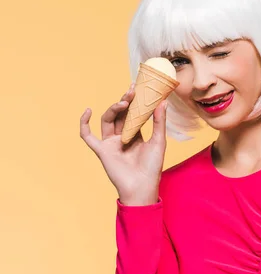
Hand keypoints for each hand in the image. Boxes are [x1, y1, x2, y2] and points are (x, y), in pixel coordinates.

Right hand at [79, 83, 168, 205]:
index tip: (138, 87)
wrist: (142, 187)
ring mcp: (111, 143)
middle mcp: (122, 136)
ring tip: (124, 102)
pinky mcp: (102, 151)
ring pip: (108, 120)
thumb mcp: (159, 141)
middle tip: (132, 90)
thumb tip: (163, 101)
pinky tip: (87, 111)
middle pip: (120, 114)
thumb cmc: (152, 167)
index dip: (134, 101)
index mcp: (135, 134)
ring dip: (114, 109)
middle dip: (125, 101)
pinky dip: (84, 124)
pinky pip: (88, 136)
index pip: (133, 113)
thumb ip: (159, 122)